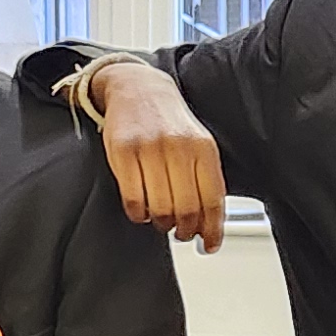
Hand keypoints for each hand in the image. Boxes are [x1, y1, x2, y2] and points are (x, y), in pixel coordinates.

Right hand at [88, 57, 228, 247]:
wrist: (138, 89)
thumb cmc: (170, 124)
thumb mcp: (198, 144)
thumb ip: (206, 181)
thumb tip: (211, 226)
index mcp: (203, 148)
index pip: (213, 199)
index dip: (213, 229)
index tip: (210, 245)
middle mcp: (178, 147)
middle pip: (187, 209)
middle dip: (185, 230)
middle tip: (181, 232)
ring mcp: (149, 148)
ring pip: (160, 208)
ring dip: (161, 223)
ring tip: (161, 219)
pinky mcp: (122, 151)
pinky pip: (133, 199)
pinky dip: (138, 214)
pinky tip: (141, 210)